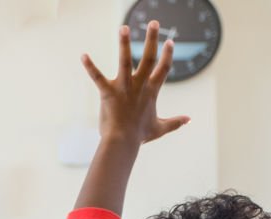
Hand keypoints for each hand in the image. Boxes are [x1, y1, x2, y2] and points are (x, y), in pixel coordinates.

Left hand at [82, 22, 188, 144]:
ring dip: (124, 43)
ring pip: (125, 60)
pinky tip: (83, 55)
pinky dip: (90, 66)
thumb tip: (190, 119)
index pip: (163, 68)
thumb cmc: (139, 136)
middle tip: (153, 22)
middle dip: (152, 39)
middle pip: (149, 57)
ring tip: (123, 28)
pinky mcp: (108, 92)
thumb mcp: (159, 128)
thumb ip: (175, 122)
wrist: (122, 142)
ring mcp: (124, 87)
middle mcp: (139, 85)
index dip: (167, 54)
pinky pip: (97, 77)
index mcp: (151, 91)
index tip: (169, 41)